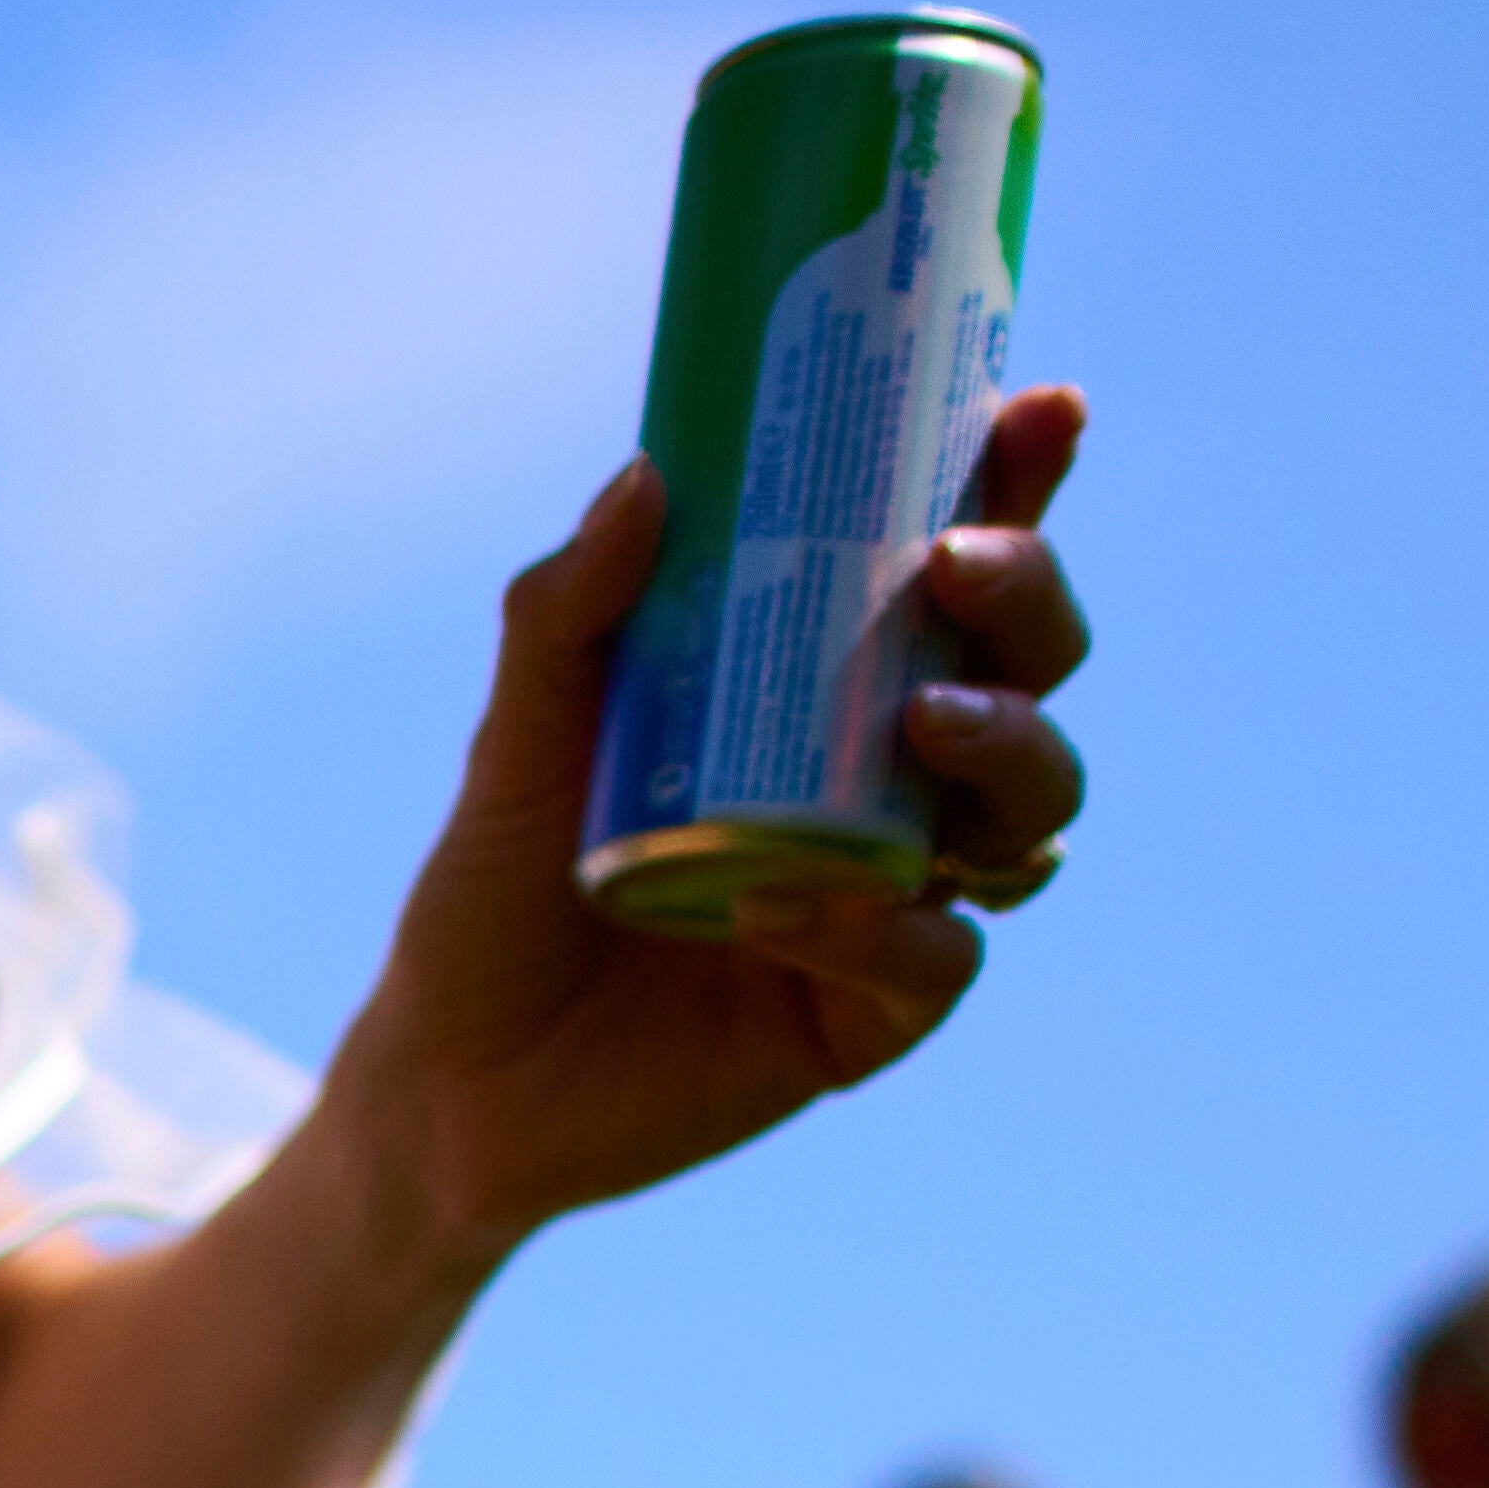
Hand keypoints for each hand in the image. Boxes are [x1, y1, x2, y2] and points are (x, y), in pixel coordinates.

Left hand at [321, 393, 1093, 1267]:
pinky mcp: (862, 1019)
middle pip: (1028, 678)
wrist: (448, 1078)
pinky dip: (881, 929)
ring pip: (1030, 816)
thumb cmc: (495, 891)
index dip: (1018, 489)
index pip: (953, 576)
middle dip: (1026, 609)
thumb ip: (566, 617)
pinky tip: (789, 909)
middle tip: (955, 570)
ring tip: (923, 721)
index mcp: (828, 695)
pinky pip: (933, 964)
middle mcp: (885, 789)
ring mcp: (892, 901)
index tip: (1040, 409)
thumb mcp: (523, 742)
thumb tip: (643, 476)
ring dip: (1003, 754)